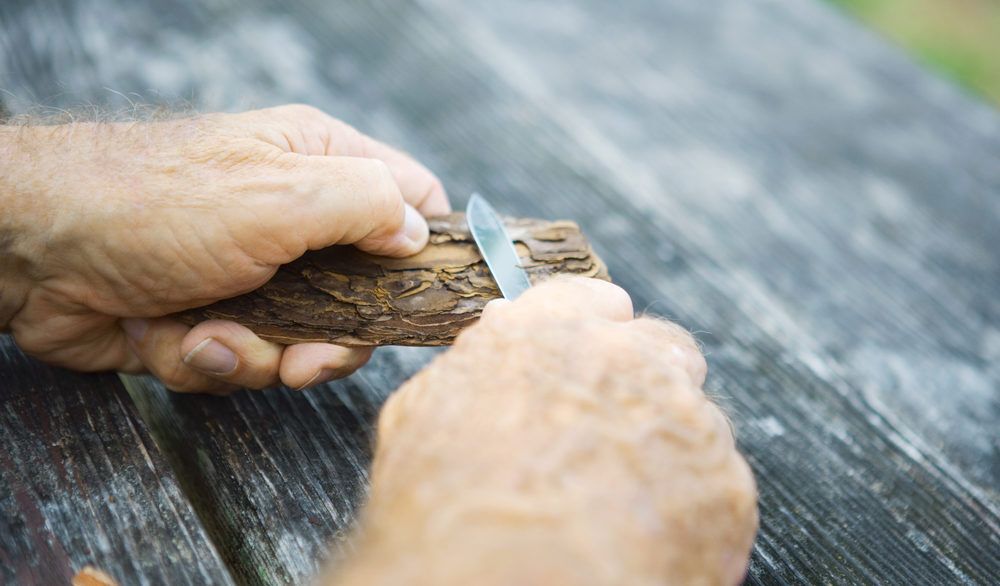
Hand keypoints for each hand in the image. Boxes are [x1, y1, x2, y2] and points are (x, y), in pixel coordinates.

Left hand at [0, 105, 448, 392]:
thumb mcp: (282, 194)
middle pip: (361, 293)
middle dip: (332, 337)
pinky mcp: (212, 316)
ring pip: (302, 339)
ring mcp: (252, 271)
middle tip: (306, 354)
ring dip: (259, 352)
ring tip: (212, 331)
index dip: (425, 247)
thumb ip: (369, 205)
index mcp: (319, 165)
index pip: (408, 198)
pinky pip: (244, 358)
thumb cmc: (155, 203)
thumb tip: (417, 234)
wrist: (34, 252)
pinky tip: (176, 335)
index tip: (424, 297)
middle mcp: (292, 217)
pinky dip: (211, 358)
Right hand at [332, 278, 757, 585]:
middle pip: (659, 348)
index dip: (593, 333)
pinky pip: (718, 489)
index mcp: (542, 334)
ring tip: (620, 510)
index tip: (593, 359)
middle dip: (645, 384)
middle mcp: (620, 359)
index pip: (590, 301)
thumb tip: (499, 351)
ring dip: (667, 452)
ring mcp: (683, 420)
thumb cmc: (444, 518)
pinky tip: (644, 543)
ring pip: (693, 420)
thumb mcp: (424, 418)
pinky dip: (691, 514)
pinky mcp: (726, 488)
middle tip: (614, 439)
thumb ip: (478, 370)